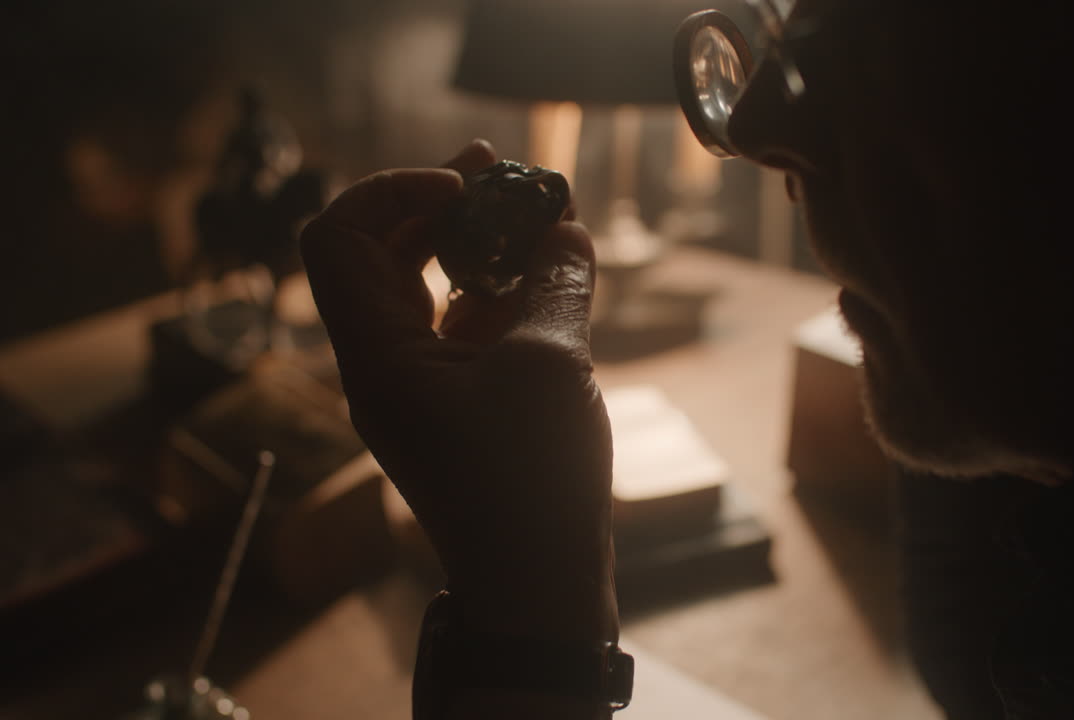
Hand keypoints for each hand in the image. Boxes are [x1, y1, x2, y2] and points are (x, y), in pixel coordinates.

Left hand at [301, 141, 614, 642]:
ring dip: (476, 245)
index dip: (390, 192)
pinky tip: (547, 276)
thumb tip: (566, 234)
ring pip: (429, 288)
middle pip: (384, 254)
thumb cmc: (531, 483)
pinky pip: (463, 327)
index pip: (335, 239)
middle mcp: (384, 364)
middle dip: (441, 206)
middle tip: (498, 171)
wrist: (537, 583)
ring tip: (537, 214)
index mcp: (376, 354)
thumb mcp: (553, 365)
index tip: (461, 188)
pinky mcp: (459, 404)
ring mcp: (420, 385)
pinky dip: (499, 292)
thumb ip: (556, 284)